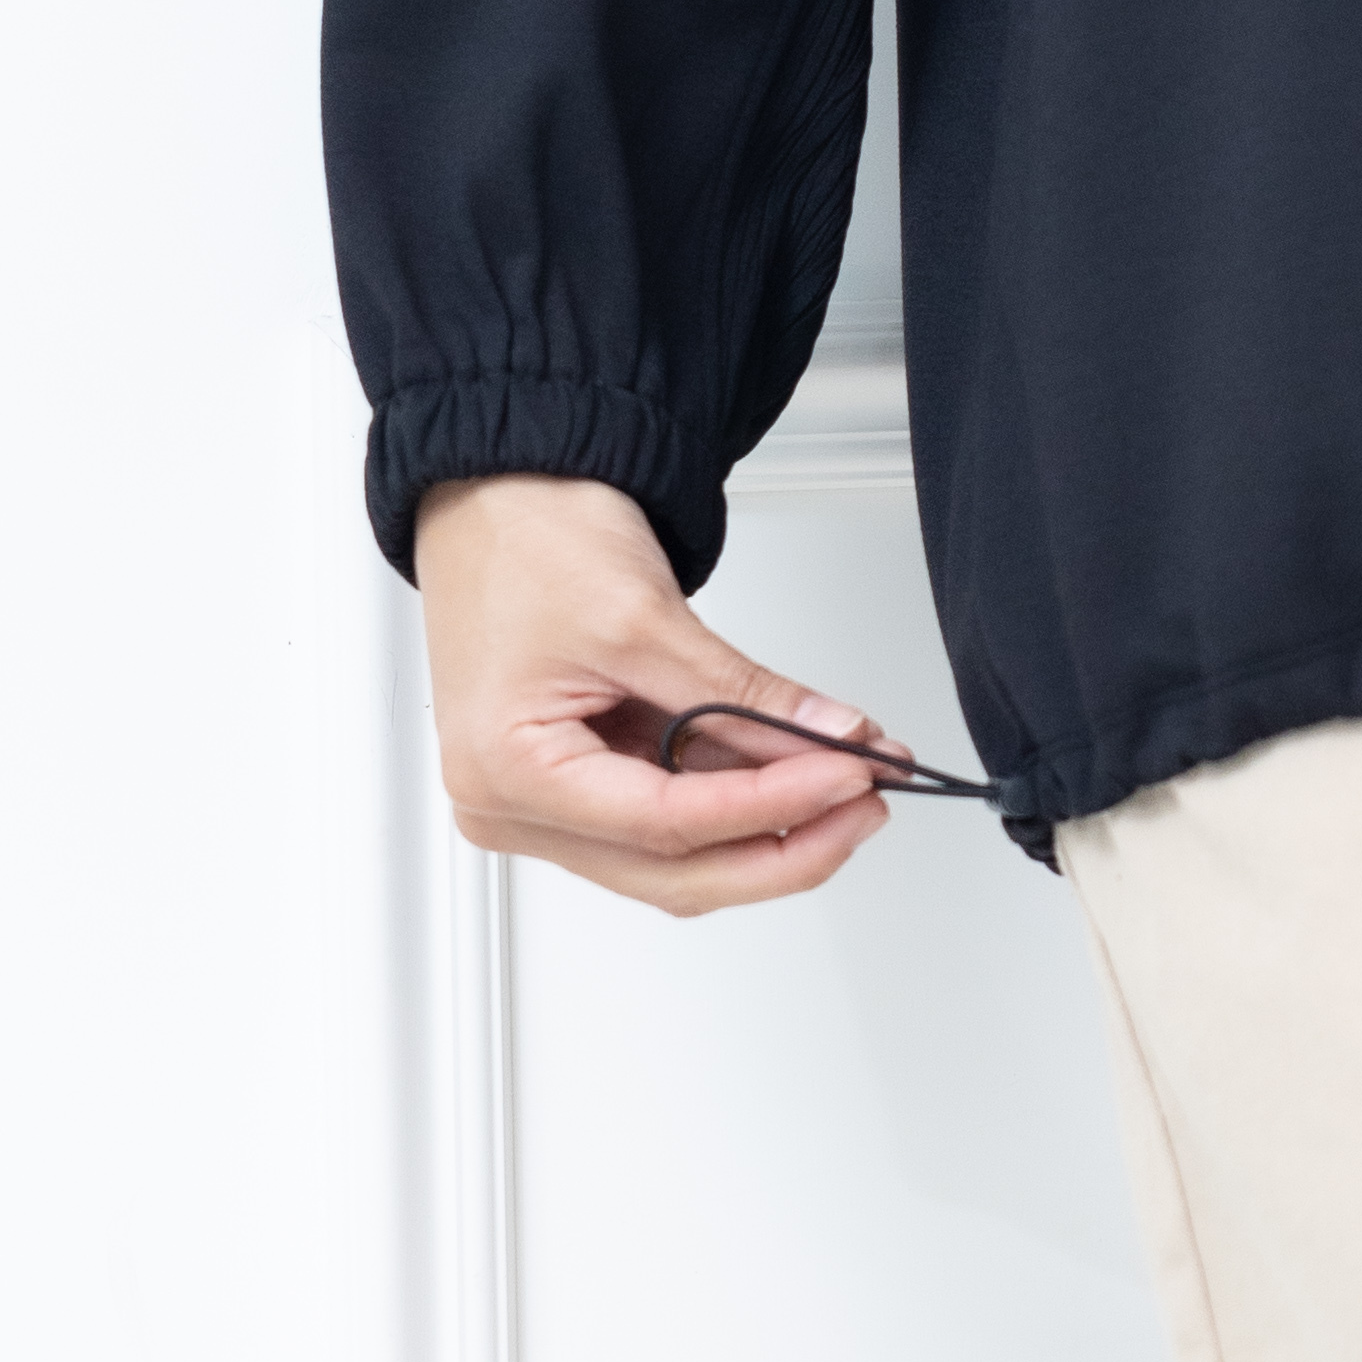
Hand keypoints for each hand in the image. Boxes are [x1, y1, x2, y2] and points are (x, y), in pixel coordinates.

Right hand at [413, 471, 899, 911]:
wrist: (496, 490)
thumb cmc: (526, 536)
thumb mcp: (644, 615)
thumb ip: (741, 693)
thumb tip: (829, 738)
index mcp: (506, 773)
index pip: (666, 825)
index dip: (772, 807)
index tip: (848, 778)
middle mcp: (511, 805)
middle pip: (673, 871)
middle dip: (782, 844)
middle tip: (864, 802)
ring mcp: (541, 802)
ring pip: (676, 857)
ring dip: (768, 824)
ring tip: (847, 777)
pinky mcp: (576, 781)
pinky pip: (666, 816)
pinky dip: (736, 797)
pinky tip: (797, 771)